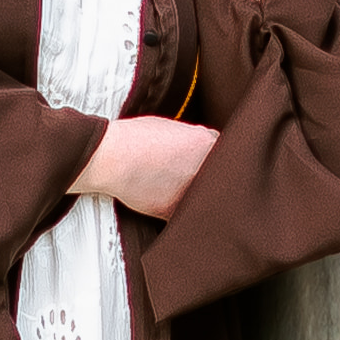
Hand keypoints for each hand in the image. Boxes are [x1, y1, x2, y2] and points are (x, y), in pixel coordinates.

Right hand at [71, 111, 214, 214]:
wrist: (112, 158)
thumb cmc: (135, 138)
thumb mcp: (171, 126)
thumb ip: (194, 136)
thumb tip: (202, 144)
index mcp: (207, 144)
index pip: (227, 151)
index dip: (218, 155)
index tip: (208, 158)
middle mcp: (204, 170)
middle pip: (219, 175)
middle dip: (210, 174)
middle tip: (191, 171)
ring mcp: (191, 193)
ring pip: (204, 196)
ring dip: (197, 193)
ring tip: (176, 184)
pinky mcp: (174, 211)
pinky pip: (185, 213)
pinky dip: (180, 208)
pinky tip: (167, 197)